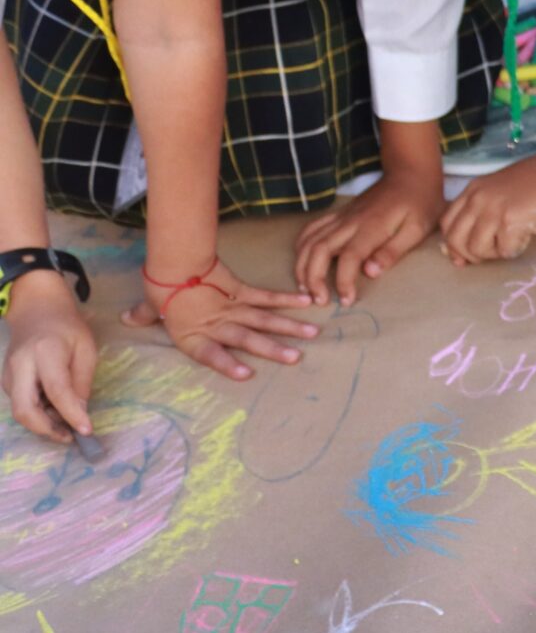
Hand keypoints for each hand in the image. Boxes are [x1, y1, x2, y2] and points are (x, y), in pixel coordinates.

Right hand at [4, 270, 97, 441]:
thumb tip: (80, 412)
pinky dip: (36, 413)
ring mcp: (8, 373)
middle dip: (47, 429)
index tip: (87, 431)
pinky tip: (53, 412)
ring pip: (19, 410)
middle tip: (70, 436)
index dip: (71, 414)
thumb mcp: (86, 348)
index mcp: (45, 351)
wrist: (36, 309)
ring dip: (42, 424)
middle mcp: (21, 365)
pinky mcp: (5, 380)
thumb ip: (82, 380)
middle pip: (24, 409)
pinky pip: (19, 403)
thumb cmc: (67, 326)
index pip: (56, 390)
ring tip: (66, 424)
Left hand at [130, 259, 317, 381]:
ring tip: (310, 335)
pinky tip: (306, 302)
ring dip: (288, 327)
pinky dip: (285, 300)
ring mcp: (231, 307)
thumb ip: (144, 316)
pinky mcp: (240, 290)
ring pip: (263, 319)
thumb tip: (127, 319)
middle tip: (296, 358)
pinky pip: (265, 297)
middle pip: (247, 338)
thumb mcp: (150, 305)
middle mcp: (216, 324)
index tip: (247, 374)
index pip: (211, 354)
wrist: (174, 258)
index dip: (228, 364)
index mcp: (192, 334)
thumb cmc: (160, 286)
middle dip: (272, 348)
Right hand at [294, 170, 445, 305]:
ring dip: (302, 265)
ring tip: (306, 288)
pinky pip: (310, 229)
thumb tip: (370, 272)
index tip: (345, 300)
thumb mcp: (418, 228)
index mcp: (373, 226)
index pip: (349, 257)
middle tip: (318, 301)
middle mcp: (350, 221)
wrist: (410, 173)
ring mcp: (341, 216)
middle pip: (319, 249)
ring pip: (309, 240)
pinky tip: (303, 263)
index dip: (343, 281)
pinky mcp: (337, 214)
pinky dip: (301, 247)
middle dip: (312, 278)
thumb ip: (393, 250)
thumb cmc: (419, 203)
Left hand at [442, 139, 535, 265]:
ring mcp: (493, 210)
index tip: (464, 255)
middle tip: (489, 256)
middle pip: (455, 239)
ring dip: (493, 254)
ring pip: (476, 249)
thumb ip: (483, 208)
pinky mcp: (511, 222)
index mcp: (473, 190)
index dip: (453, 243)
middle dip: (469, 255)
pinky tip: (526, 238)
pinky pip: (504, 250)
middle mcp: (478, 199)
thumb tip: (468, 242)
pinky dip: (515, 250)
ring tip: (511, 243)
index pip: (447, 222)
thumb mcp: (502, 189)